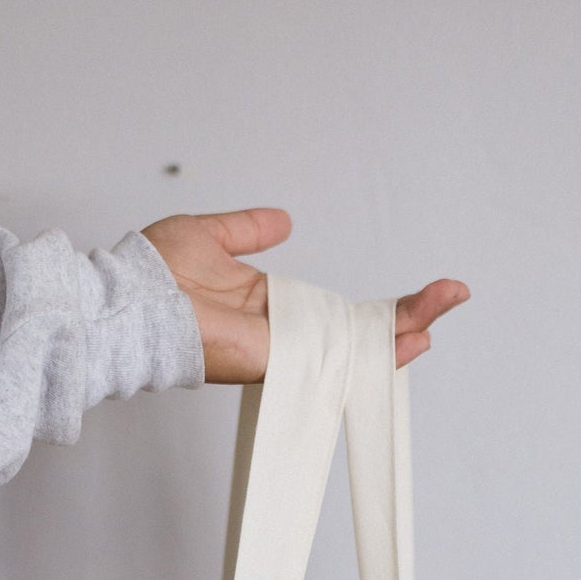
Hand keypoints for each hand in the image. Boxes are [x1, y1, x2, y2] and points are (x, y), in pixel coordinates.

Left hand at [143, 209, 469, 382]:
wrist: (129, 299)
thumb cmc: (153, 275)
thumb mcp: (211, 236)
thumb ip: (248, 230)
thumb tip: (283, 220)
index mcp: (270, 308)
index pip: (337, 313)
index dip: (375, 306)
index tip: (414, 293)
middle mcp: (283, 334)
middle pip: (359, 334)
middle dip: (408, 318)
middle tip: (451, 296)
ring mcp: (284, 351)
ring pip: (358, 348)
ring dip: (407, 327)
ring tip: (448, 302)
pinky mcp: (279, 359)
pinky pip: (337, 357)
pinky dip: (378, 346)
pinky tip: (413, 333)